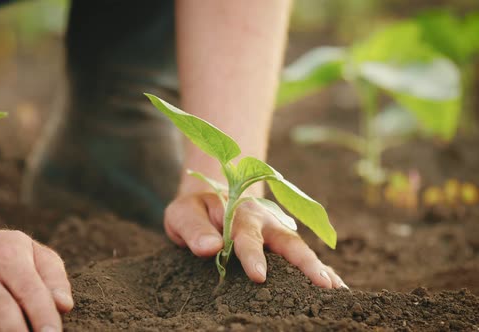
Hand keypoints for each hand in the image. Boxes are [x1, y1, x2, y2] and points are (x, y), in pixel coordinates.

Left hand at [164, 192, 346, 287]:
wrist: (209, 198)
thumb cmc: (194, 211)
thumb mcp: (183, 214)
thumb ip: (194, 229)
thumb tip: (210, 248)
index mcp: (237, 212)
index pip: (245, 236)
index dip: (252, 255)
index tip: (259, 275)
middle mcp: (263, 220)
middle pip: (286, 240)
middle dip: (303, 262)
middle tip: (321, 283)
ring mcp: (275, 230)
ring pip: (299, 248)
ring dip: (317, 267)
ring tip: (337, 288)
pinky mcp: (281, 241)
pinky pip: (301, 255)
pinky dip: (319, 269)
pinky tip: (336, 285)